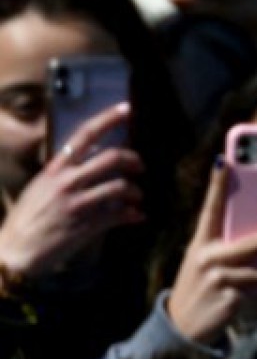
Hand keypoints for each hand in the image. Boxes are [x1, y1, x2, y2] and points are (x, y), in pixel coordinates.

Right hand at [0, 102, 142, 284]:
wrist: (15, 249)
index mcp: (55, 168)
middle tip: (140, 166)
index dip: (108, 119)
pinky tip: (137, 216)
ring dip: (135, 191)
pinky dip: (134, 214)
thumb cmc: (27, 217)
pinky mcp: (87, 226)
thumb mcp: (41, 186)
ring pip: (121, 186)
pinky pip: (120, 215)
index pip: (84, 135)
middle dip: (134, 160)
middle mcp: (67, 182)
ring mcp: (78, 203)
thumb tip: (89, 161)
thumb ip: (64, 173)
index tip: (127, 109)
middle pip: (112, 158)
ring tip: (136, 197)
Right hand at [166, 158, 256, 343]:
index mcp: (202, 243)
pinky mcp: (228, 301)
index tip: (224, 160)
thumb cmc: (202, 287)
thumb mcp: (207, 262)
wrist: (181, 327)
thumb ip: (229, 247)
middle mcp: (208, 258)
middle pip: (251, 244)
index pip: (210, 210)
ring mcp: (218, 280)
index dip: (217, 186)